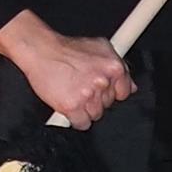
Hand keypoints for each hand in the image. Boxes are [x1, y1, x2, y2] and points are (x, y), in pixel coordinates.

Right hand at [0, 10, 135, 128]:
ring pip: (96, 115)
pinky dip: (76, 119)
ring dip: (85, 108)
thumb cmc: (66, 48)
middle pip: (108, 104)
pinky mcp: (72, 107)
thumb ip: (118, 65)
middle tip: (81, 86)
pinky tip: (70, 105)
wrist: (40, 50)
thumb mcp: (99, 47)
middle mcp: (103, 81)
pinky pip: (82, 124)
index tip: (101, 88)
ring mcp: (88, 95)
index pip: (124, 92)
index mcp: (113, 67)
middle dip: (96, 98)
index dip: (111, 91)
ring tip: (73, 92)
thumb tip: (131, 86)